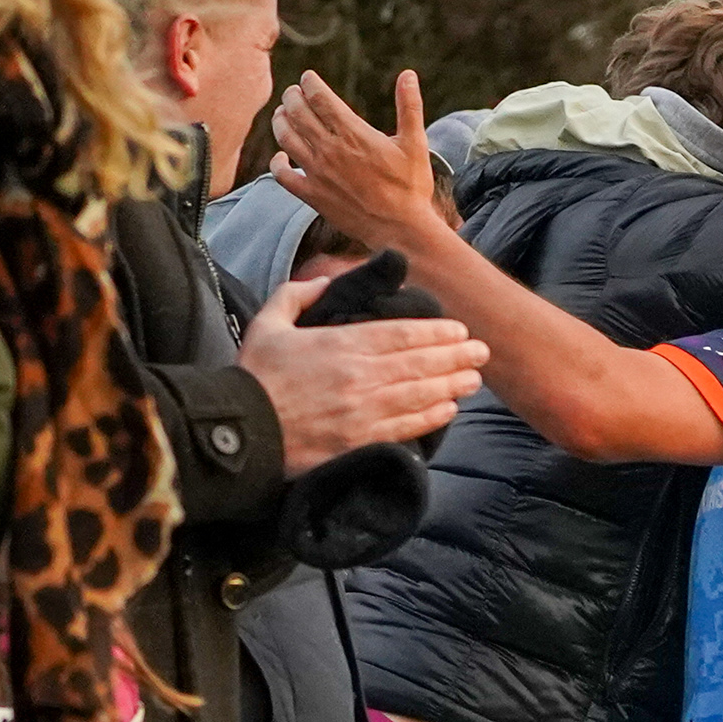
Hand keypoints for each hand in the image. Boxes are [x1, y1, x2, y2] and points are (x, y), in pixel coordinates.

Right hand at [237, 274, 488, 476]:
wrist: (241, 431)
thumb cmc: (254, 376)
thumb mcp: (269, 322)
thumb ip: (298, 295)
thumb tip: (325, 280)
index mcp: (341, 345)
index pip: (401, 334)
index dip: (436, 332)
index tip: (459, 330)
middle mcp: (359, 376)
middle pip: (419, 363)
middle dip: (455, 356)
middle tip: (481, 352)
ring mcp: (363, 411)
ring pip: (420, 394)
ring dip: (452, 385)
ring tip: (475, 379)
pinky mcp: (360, 441)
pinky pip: (406, 427)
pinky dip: (431, 418)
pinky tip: (449, 409)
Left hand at [271, 69, 439, 256]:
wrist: (401, 231)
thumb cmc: (411, 188)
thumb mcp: (415, 144)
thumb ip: (409, 106)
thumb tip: (408, 74)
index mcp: (353, 134)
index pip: (319, 97)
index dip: (310, 83)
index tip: (308, 78)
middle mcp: (330, 150)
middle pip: (297, 112)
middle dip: (292, 96)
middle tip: (294, 92)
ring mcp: (317, 173)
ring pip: (285, 137)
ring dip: (280, 120)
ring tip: (283, 114)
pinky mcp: (312, 195)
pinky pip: (282, 175)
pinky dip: (276, 162)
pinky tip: (280, 156)